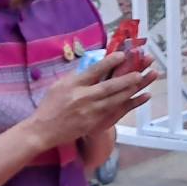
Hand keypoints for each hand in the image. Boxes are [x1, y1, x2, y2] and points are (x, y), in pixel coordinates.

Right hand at [24, 51, 155, 152]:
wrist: (43, 130)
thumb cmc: (50, 105)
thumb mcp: (59, 85)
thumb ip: (77, 75)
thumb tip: (94, 64)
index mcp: (73, 84)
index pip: (94, 71)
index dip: (109, 62)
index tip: (122, 55)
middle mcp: (82, 97)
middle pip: (108, 86)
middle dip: (126, 78)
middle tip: (140, 70)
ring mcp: (90, 111)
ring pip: (115, 99)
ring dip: (131, 89)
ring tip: (143, 79)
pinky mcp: (94, 122)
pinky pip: (116, 111)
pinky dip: (130, 103)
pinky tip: (141, 97)